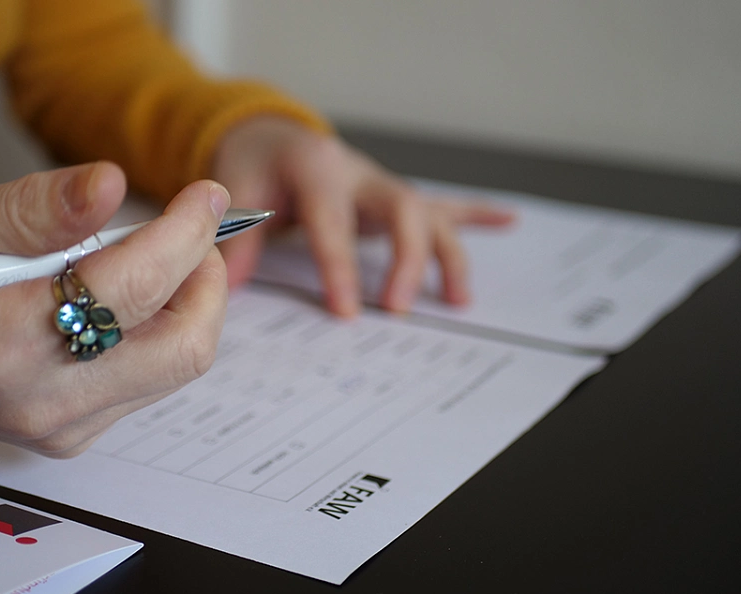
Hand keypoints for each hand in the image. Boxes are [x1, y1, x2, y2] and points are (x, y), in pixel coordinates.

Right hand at [0, 163, 230, 456]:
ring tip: (161, 257)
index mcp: (7, 341)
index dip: (185, 232)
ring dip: (189, 305)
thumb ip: (36, 207)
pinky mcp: (70, 436)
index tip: (205, 195)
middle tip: (194, 231)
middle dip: (206, 279)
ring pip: (175, 368)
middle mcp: (44, 399)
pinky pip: (148, 383)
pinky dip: (158, 333)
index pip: (135, 286)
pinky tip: (129, 299)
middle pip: (182, 347)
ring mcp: (61, 427)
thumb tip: (112, 185)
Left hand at [212, 117, 513, 315]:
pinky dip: (476, 214)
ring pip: (428, 214)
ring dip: (446, 255)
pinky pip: (440, 205)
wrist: (271, 136)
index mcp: (317, 169)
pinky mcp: (391, 198)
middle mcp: (359, 173)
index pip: (333, 221)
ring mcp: (381, 186)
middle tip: (397, 308)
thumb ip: (238, 238)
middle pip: (401, 210)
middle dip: (405, 261)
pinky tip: (508, 221)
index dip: (340, 267)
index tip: (346, 310)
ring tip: (458, 299)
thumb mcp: (234, 190)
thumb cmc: (254, 165)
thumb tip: (232, 284)